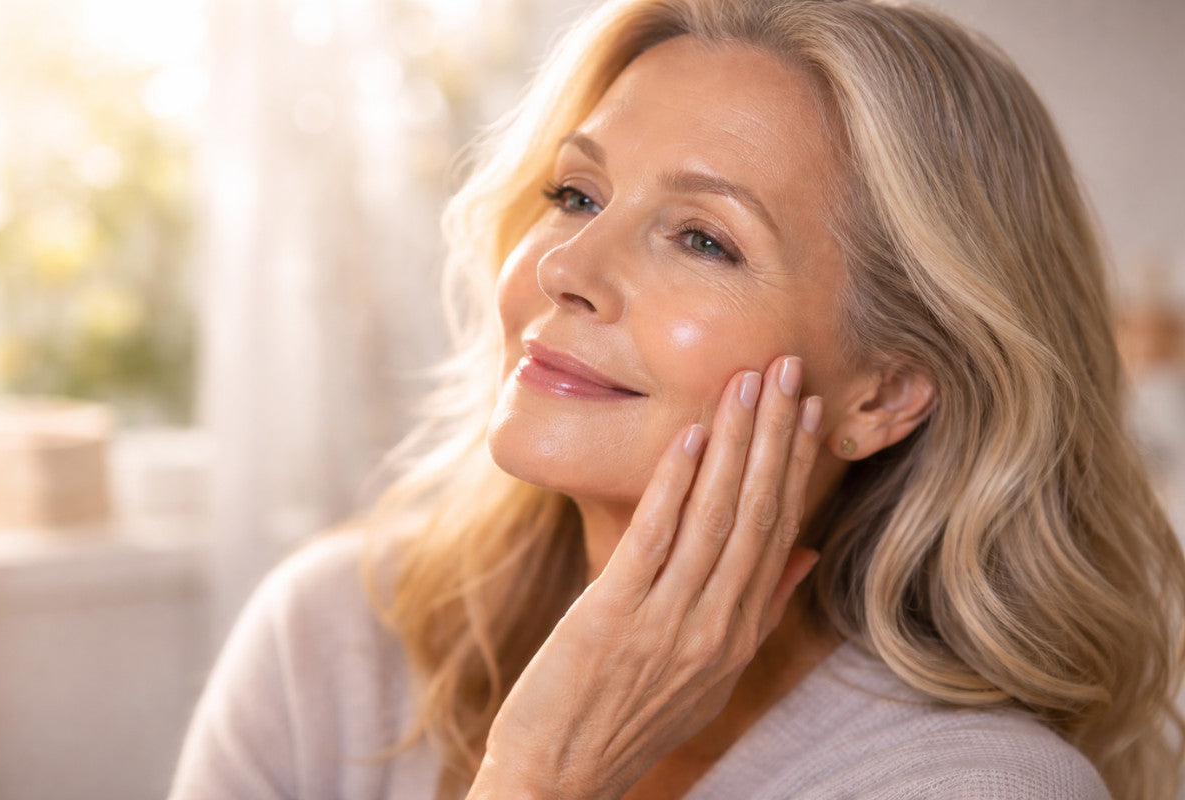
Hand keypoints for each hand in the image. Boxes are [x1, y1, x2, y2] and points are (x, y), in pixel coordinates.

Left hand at [468, 355, 823, 799]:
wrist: (561, 774)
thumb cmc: (633, 715)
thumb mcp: (712, 674)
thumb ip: (761, 609)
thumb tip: (806, 552)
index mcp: (740, 633)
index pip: (779, 532)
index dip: (797, 467)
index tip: (810, 410)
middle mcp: (716, 625)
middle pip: (756, 514)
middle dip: (775, 436)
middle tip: (788, 370)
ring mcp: (668, 621)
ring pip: (715, 517)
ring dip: (734, 443)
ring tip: (748, 383)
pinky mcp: (614, 615)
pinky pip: (654, 537)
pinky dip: (674, 482)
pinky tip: (689, 434)